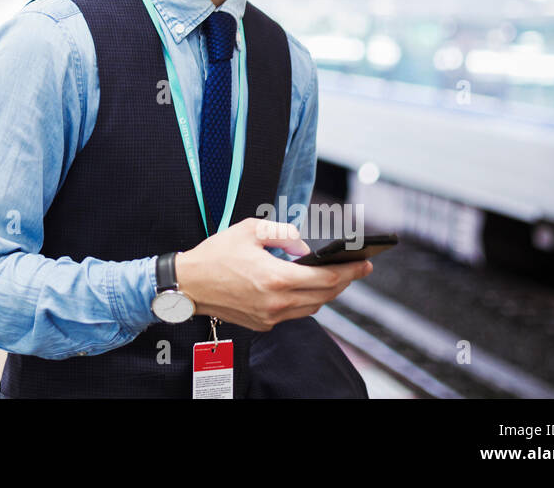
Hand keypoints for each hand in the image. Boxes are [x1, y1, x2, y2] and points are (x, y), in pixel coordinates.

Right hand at [173, 218, 372, 331]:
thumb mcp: (250, 229)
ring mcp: (270, 316)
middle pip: (325, 295)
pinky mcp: (263, 324)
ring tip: (334, 276)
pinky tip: (305, 287)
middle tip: (358, 268)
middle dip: (345, 281)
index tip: (365, 263)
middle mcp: (277, 302)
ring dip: (326, 292)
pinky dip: (305, 300)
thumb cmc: (216, 254)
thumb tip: (304, 247)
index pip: (326, 277)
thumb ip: (283, 233)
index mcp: (276, 278)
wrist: (188, 284)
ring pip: (312, 307)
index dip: (350, 270)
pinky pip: (294, 313)